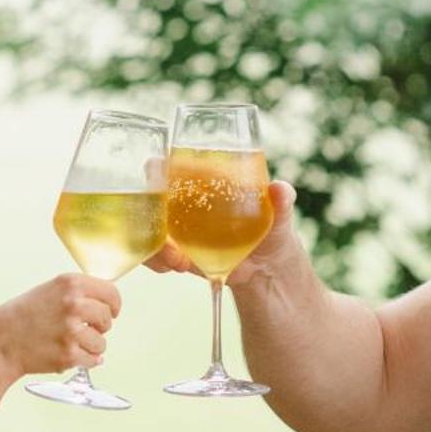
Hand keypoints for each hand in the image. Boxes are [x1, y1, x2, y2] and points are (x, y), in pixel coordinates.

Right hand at [0, 273, 120, 384]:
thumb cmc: (23, 316)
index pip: (111, 293)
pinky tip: (68, 354)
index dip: (113, 305)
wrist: (1, 342)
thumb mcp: (50, 290)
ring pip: (102, 342)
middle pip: (108, 318)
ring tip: (69, 342)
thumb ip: (79, 292)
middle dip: (100, 326)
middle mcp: (74, 304)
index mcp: (70, 283)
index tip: (111, 311)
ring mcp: (72, 331)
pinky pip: (93, 360)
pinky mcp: (69, 355)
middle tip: (83, 329)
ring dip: (91, 346)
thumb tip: (108, 302)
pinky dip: (84, 360)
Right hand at [144, 180, 303, 289]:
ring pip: (148, 227)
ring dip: (155, 243)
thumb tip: (280, 189)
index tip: (156, 172)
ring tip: (178, 261)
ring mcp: (175, 226)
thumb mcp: (280, 212)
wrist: (267, 267)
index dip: (157, 166)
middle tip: (169, 235)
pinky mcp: (176, 251)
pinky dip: (160, 260)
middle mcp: (182, 198)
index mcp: (204, 177)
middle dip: (150, 214)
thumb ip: (282, 200)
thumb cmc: (272, 227)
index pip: (171, 164)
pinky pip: (156, 252)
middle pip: (150, 197)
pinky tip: (179, 266)